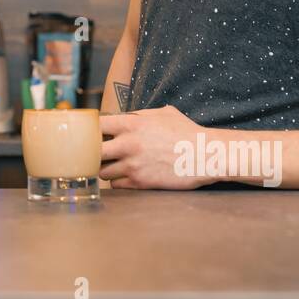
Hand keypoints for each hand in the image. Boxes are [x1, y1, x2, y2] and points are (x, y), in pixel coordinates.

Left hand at [99, 105, 213, 189]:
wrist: (206, 155)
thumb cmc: (187, 132)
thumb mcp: (163, 113)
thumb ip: (139, 115)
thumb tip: (125, 117)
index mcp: (132, 124)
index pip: (96, 126)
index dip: (93, 131)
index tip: (97, 134)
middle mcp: (128, 144)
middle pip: (93, 152)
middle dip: (95, 153)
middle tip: (101, 154)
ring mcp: (133, 165)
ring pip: (103, 172)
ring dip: (107, 169)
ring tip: (116, 166)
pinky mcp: (140, 183)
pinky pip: (117, 185)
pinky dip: (119, 182)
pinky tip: (128, 177)